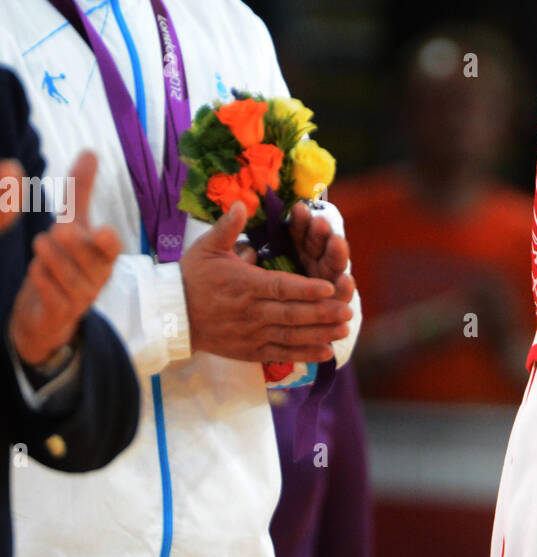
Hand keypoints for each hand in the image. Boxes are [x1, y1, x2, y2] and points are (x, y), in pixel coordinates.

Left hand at [4, 153, 121, 367]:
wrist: (49, 314)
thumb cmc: (66, 260)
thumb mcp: (73, 224)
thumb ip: (80, 190)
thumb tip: (90, 151)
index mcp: (106, 253)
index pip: (112, 246)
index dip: (107, 241)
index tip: (101, 232)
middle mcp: (99, 276)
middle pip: (81, 254)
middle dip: (64, 240)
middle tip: (56, 231)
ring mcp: (83, 298)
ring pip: (61, 270)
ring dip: (46, 256)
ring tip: (42, 247)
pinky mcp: (62, 314)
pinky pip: (49, 291)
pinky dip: (39, 277)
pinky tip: (37, 271)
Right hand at [181, 202, 352, 362]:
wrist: (170, 316)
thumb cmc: (192, 277)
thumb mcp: (207, 247)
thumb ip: (229, 226)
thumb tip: (242, 202)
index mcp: (245, 285)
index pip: (281, 287)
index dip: (306, 289)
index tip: (329, 288)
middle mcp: (251, 312)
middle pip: (291, 314)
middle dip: (322, 313)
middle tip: (347, 310)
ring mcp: (251, 334)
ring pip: (290, 336)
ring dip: (319, 334)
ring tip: (344, 330)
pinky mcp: (249, 350)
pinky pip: (280, 353)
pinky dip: (304, 354)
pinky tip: (325, 353)